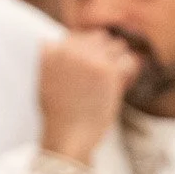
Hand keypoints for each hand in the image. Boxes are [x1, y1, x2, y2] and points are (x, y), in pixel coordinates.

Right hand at [38, 32, 140, 162]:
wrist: (68, 137)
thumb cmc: (59, 117)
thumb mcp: (45, 82)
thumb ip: (51, 60)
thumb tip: (54, 43)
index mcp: (51, 50)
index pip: (78, 36)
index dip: (89, 52)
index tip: (93, 70)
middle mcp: (69, 49)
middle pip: (98, 38)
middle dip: (104, 54)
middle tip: (107, 75)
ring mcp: (89, 58)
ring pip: (115, 45)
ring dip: (118, 61)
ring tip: (114, 80)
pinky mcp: (107, 70)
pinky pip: (128, 60)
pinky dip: (130, 71)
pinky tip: (124, 84)